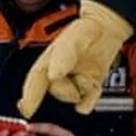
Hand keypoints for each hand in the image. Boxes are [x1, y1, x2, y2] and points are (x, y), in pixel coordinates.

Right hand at [18, 0, 132, 117]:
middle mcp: (61, 72)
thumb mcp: (73, 39)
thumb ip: (63, 56)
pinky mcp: (90, 84)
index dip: (29, 96)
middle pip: (55, 90)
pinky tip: (91, 92)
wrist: (108, 26)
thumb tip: (54, 74)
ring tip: (87, 76)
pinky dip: (88, 101)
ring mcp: (76, 79)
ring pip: (72, 97)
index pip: (36, 79)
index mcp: (50, 59)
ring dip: (80, 91)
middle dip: (64, 90)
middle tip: (75, 81)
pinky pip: (86, 102)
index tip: (27, 108)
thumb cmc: (87, 28)